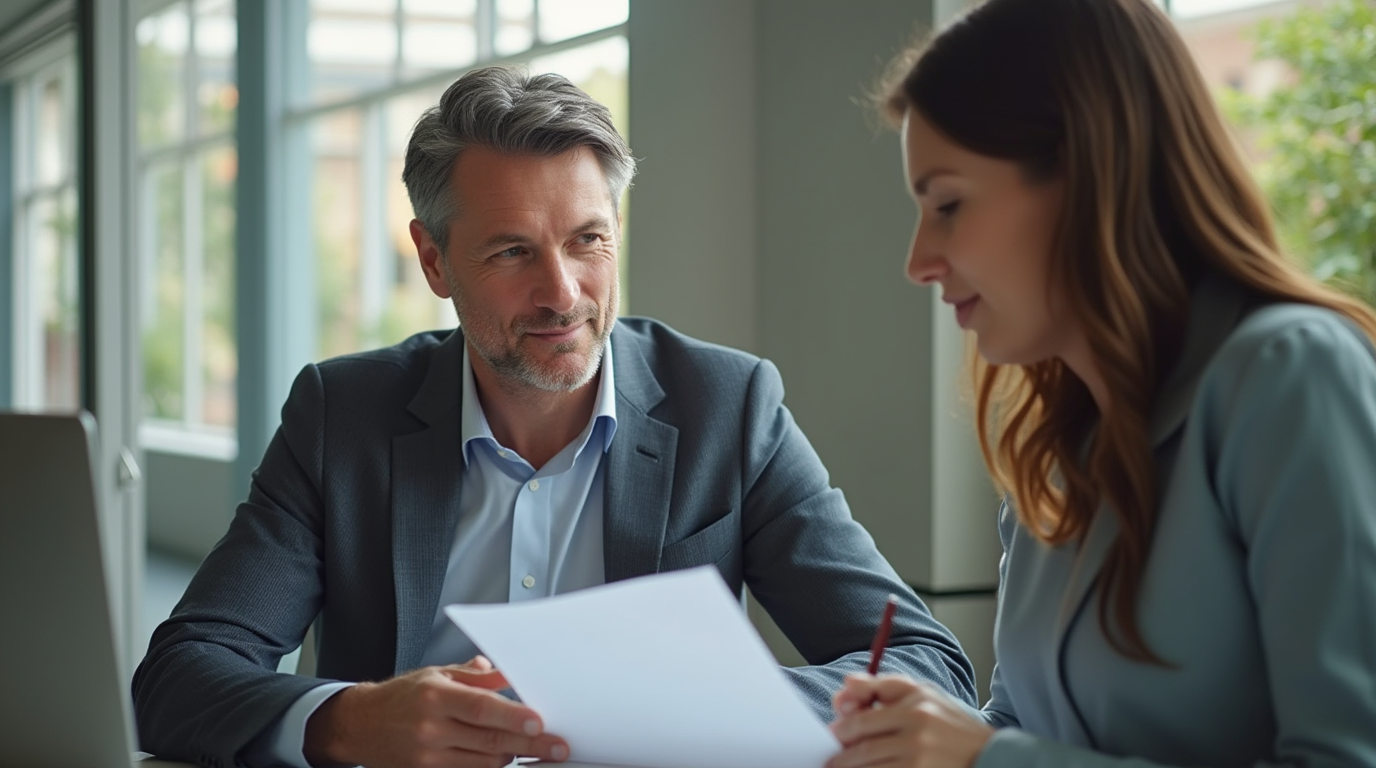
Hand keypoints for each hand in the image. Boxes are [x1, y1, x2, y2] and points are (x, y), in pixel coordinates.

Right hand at [304, 656, 569, 767]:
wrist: (361, 724)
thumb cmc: (402, 696)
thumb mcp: (437, 674)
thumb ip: (476, 677)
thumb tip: (509, 674)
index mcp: (435, 697)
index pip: (481, 708)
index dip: (513, 716)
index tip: (540, 721)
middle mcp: (431, 729)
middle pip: (490, 740)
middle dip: (529, 744)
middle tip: (558, 746)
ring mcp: (428, 757)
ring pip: (484, 762)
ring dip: (511, 755)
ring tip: (533, 748)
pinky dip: (489, 767)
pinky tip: (505, 759)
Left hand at [826, 674, 992, 767]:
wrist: (990, 756)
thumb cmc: (951, 725)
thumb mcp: (924, 694)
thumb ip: (884, 686)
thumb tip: (845, 684)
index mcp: (915, 703)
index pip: (862, 714)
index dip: (841, 726)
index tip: (835, 735)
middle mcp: (918, 728)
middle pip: (862, 744)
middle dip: (841, 754)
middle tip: (831, 759)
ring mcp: (920, 757)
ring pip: (870, 765)